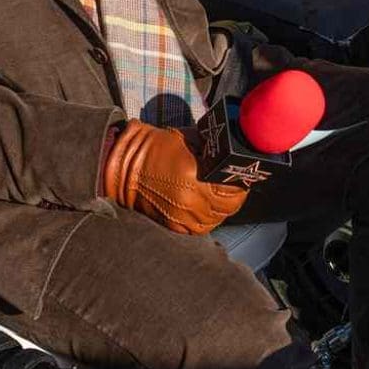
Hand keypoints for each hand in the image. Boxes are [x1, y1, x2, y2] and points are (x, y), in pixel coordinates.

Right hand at [103, 119, 247, 234]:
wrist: (125, 165)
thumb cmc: (157, 147)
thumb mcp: (190, 139)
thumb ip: (213, 151)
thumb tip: (231, 156)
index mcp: (195, 177)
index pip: (233, 188)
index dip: (241, 182)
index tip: (242, 175)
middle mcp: (189, 200)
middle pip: (228, 208)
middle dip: (235, 197)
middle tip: (236, 187)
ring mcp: (180, 216)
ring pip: (215, 221)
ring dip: (221, 211)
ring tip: (221, 198)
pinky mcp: (172, 225)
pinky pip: (198, 229)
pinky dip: (205, 220)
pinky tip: (206, 208)